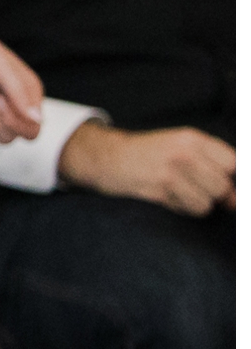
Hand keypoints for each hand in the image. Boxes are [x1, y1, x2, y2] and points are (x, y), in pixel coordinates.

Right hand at [62, 117, 234, 219]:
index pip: (232, 163)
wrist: (114, 158)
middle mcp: (185, 154)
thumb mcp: (181, 143)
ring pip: (207, 203)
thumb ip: (209, 160)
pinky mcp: (160, 191)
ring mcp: (171, 173)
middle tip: (208, 195)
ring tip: (188, 196)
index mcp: (194, 139)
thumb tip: (234, 193)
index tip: (226, 185)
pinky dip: (186, 210)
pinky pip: (188, 209)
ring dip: (201, 205)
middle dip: (219, 196)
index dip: (232, 178)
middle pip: (222, 186)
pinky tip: (175, 200)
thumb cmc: (152, 153)